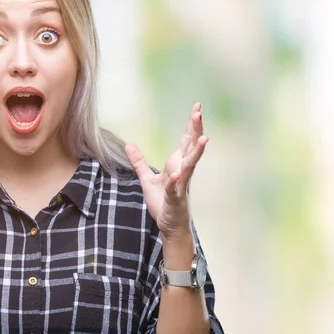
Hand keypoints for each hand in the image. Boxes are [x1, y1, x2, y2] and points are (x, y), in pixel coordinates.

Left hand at [125, 103, 207, 240]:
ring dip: (196, 152)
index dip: (191, 124)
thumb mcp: (146, 179)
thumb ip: (139, 161)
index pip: (186, 141)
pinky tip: (177, 174)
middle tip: (199, 112)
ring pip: (190, 165)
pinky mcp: (176, 199)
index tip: (197, 107)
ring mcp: (181, 185)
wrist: (170, 226)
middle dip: (196, 130)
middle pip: (191, 147)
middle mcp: (183, 172)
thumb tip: (129, 144)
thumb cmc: (163, 203)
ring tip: (204, 138)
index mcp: (177, 165)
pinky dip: (176, 181)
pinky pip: (176, 188)